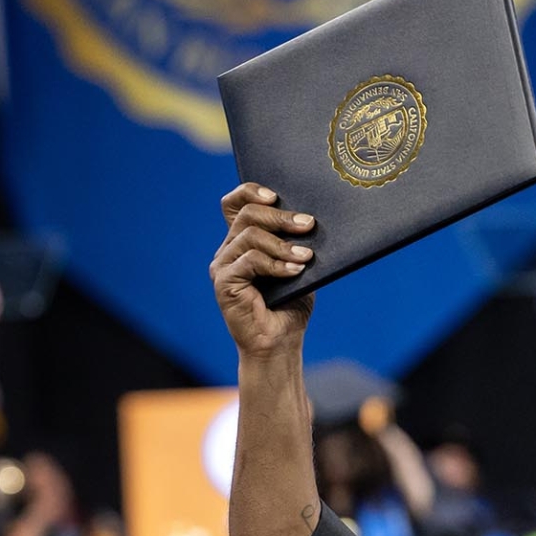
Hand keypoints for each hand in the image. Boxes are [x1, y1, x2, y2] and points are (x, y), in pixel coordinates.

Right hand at [211, 183, 316, 360]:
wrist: (281, 343)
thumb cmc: (291, 305)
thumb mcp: (299, 266)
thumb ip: (297, 243)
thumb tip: (311, 219)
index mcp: (243, 241)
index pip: (235, 204)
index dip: (251, 192)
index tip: (276, 196)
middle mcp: (229, 250)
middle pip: (247, 214)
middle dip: (280, 216)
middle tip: (308, 224)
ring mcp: (223, 265)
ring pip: (249, 235)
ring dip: (282, 244)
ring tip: (306, 257)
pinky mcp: (224, 283)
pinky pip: (250, 261)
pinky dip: (276, 264)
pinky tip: (295, 271)